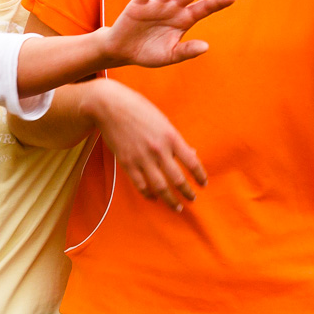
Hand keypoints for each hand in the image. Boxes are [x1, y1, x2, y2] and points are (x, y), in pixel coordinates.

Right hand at [88, 81, 206, 211]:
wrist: (110, 107)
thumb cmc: (139, 110)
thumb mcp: (163, 121)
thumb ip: (176, 140)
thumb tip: (191, 154)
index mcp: (170, 137)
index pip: (192, 162)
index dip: (200, 176)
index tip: (203, 183)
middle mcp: (158, 150)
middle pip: (177, 179)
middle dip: (187, 192)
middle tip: (192, 199)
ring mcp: (142, 158)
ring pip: (160, 187)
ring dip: (171, 200)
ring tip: (177, 206)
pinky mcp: (127, 164)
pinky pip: (141, 186)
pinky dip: (149, 195)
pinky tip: (155, 198)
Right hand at [100, 0, 233, 68]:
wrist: (122, 51)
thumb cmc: (148, 53)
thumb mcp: (169, 56)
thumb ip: (186, 51)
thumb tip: (206, 47)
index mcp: (183, 20)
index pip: (204, 9)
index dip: (218, 3)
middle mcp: (173, 8)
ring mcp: (157, 3)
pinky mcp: (139, 3)